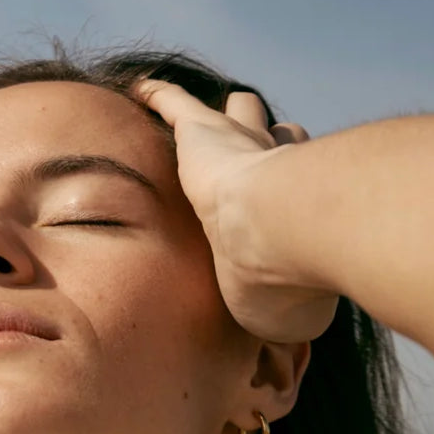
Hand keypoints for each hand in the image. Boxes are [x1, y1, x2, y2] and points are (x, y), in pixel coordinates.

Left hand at [131, 78, 340, 342]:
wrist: (277, 235)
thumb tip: (272, 344)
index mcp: (293, 208)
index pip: (295, 191)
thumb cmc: (281, 284)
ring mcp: (237, 144)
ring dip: (218, 119)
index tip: (276, 210)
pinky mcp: (201, 131)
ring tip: (192, 120)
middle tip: (243, 154)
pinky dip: (158, 95)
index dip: (284, 192)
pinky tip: (138, 89)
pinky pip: (175, 103)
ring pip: (234, 113)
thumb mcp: (280, 316)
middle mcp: (275, 168)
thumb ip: (271, 317)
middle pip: (272, 139)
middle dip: (262, 144)